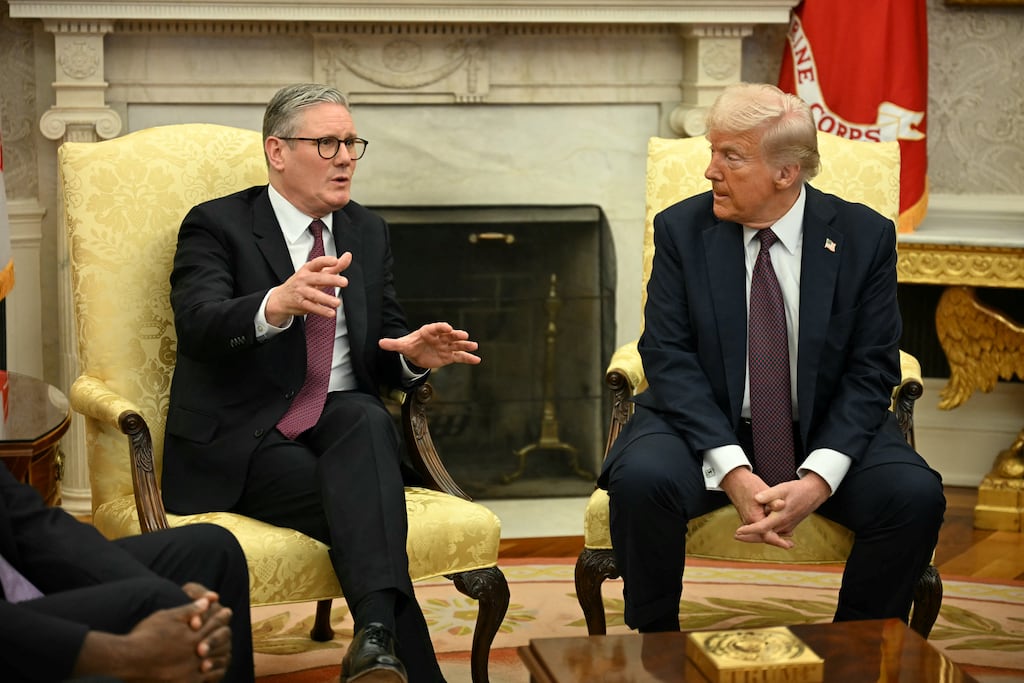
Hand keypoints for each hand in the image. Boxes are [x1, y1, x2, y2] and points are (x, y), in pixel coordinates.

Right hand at [74, 597, 232, 682]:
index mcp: (192, 636)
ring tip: (225, 652)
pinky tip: (211, 670)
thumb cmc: (145, 635)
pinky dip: (211, 675)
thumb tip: (209, 600)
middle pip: (216, 643)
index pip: (213, 624)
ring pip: (214, 663)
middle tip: (229, 630)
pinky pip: (204, 680)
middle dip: (223, 635)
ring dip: (220, 656)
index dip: (220, 617)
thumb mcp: (167, 617)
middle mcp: (194, 654)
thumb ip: (190, 610)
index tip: (227, 611)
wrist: (127, 660)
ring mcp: (189, 671)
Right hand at [265, 252, 352, 325]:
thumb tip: (348, 256)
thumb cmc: (303, 283)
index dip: (326, 261)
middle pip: (318, 278)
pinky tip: (330, 313)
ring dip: (326, 299)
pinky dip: (321, 311)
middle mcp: (304, 279)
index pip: (317, 263)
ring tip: (337, 302)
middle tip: (344, 282)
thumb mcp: (317, 273)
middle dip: (331, 280)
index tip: (335, 261)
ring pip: (314, 295)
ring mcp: (301, 291)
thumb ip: (334, 266)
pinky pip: (311, 307)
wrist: (281, 297)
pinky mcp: (300, 303)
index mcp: (308, 269)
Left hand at [379, 321, 481, 368]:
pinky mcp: (449, 356)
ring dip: (466, 345)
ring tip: (474, 346)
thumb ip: (392, 344)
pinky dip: (468, 358)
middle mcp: (440, 337)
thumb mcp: (401, 345)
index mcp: (429, 332)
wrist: (416, 353)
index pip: (436, 328)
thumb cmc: (410, 345)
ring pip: (457, 345)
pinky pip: (460, 357)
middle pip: (449, 335)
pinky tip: (477, 360)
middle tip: (464, 335)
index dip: (442, 327)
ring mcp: (446, 346)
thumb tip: (380, 343)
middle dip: (457, 335)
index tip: (448, 327)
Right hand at [720, 467, 790, 547]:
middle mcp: (749, 521)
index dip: (779, 541)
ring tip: (787, 538)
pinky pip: (759, 528)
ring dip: (773, 536)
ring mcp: (747, 520)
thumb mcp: (762, 490)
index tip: (788, 545)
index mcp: (753, 517)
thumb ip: (772, 500)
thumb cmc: (748, 484)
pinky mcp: (748, 517)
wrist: (734, 480)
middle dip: (777, 541)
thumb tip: (782, 505)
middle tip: (790, 545)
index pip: (767, 535)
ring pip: (761, 533)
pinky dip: (768, 530)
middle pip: (764, 537)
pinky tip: (777, 529)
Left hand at [733, 473, 830, 548]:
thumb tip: (757, 498)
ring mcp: (787, 527)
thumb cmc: (797, 489)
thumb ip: (769, 494)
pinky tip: (757, 532)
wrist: (814, 493)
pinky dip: (765, 534)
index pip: (762, 527)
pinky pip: (775, 533)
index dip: (749, 530)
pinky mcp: (789, 525)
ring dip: (756, 536)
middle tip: (735, 536)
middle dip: (749, 537)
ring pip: (770, 536)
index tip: (738, 531)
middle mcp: (784, 525)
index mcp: (781, 517)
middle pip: (764, 536)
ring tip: (742, 535)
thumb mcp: (782, 488)